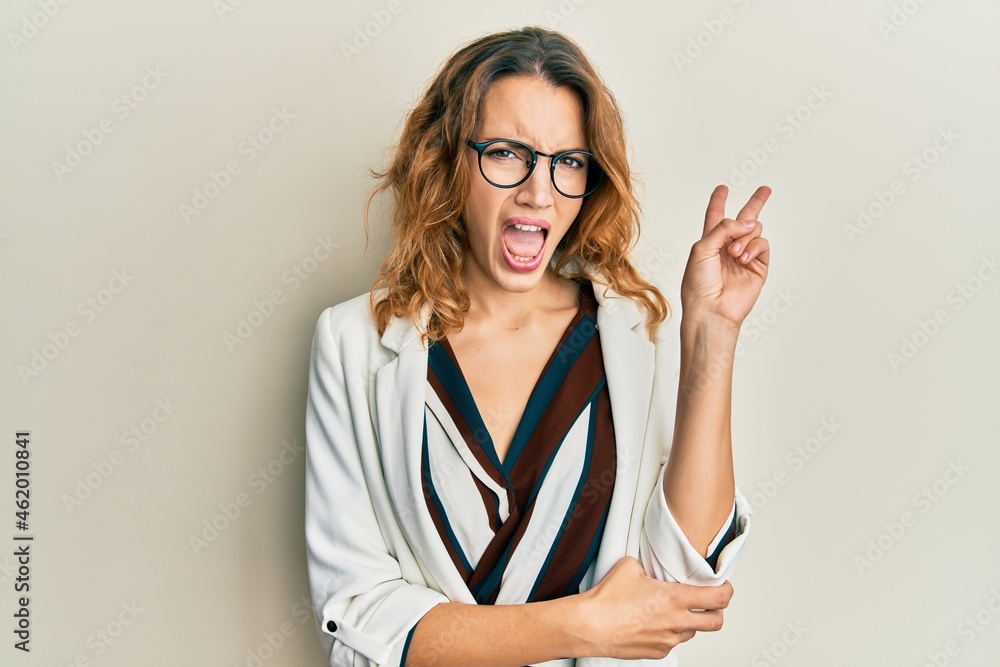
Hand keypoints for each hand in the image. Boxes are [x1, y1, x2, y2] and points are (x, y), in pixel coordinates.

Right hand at [574, 556, 732, 660]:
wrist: (590, 625)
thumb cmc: (607, 600)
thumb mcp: (629, 566)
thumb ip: (647, 566)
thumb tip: (647, 568)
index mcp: (675, 599)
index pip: (718, 598)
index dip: (726, 591)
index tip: (723, 586)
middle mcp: (676, 622)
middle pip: (716, 622)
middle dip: (717, 612)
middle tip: (709, 603)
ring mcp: (668, 640)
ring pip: (692, 633)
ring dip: (690, 622)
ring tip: (674, 611)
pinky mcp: (656, 652)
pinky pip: (672, 642)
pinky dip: (670, 633)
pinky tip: (655, 623)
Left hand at [680, 184, 771, 329]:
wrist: (711, 309)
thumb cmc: (699, 284)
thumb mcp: (702, 248)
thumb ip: (723, 228)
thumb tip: (748, 222)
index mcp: (709, 242)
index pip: (716, 217)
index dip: (719, 201)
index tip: (723, 189)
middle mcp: (728, 247)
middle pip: (744, 219)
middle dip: (755, 203)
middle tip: (765, 189)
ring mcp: (744, 256)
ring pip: (754, 230)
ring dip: (744, 237)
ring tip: (733, 253)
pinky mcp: (758, 266)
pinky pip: (762, 244)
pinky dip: (753, 247)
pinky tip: (742, 258)